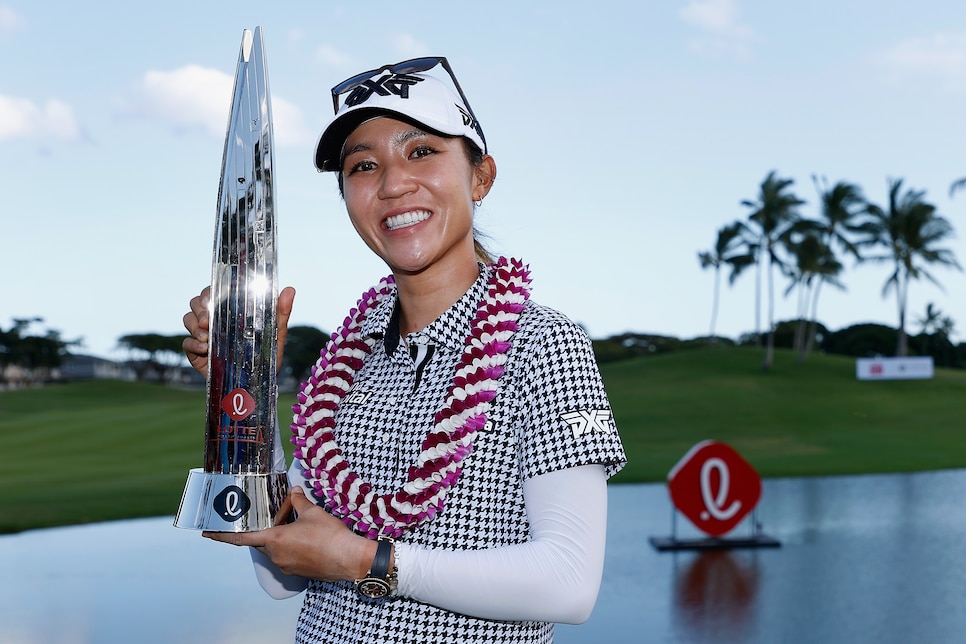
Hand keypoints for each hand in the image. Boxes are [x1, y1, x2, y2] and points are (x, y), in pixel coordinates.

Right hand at [182, 285, 295, 375]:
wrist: (257, 384)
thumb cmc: (267, 356)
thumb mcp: (276, 334)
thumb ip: (281, 313)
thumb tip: (290, 289)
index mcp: (230, 312)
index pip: (213, 293)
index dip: (209, 292)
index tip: (211, 299)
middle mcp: (215, 321)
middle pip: (195, 303)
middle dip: (199, 309)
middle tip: (207, 321)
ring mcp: (204, 336)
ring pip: (187, 319)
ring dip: (193, 325)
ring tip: (206, 336)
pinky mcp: (197, 354)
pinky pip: (186, 344)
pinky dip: (192, 344)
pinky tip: (204, 349)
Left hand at [203, 486, 374, 581]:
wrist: (349, 559)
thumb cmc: (329, 535)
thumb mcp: (313, 512)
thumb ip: (299, 501)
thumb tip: (295, 490)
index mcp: (274, 539)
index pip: (240, 538)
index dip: (221, 535)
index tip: (206, 533)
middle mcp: (275, 555)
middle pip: (260, 541)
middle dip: (263, 529)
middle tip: (272, 516)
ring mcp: (286, 566)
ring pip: (275, 548)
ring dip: (280, 536)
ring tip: (296, 523)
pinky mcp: (298, 571)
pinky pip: (287, 556)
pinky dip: (290, 545)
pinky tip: (306, 537)